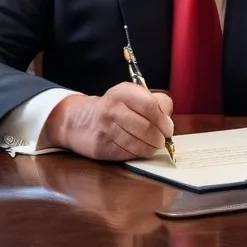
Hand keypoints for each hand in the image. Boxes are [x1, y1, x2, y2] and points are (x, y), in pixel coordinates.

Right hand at [44, 82, 173, 160]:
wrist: (77, 120)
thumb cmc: (111, 108)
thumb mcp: (129, 95)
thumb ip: (153, 102)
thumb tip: (168, 120)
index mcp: (122, 93)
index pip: (151, 106)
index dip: (164, 120)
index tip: (168, 128)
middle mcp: (112, 109)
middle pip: (147, 127)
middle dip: (161, 137)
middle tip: (163, 139)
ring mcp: (106, 129)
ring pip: (139, 143)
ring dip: (152, 148)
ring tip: (154, 145)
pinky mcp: (102, 147)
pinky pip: (129, 153)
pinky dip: (139, 153)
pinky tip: (140, 149)